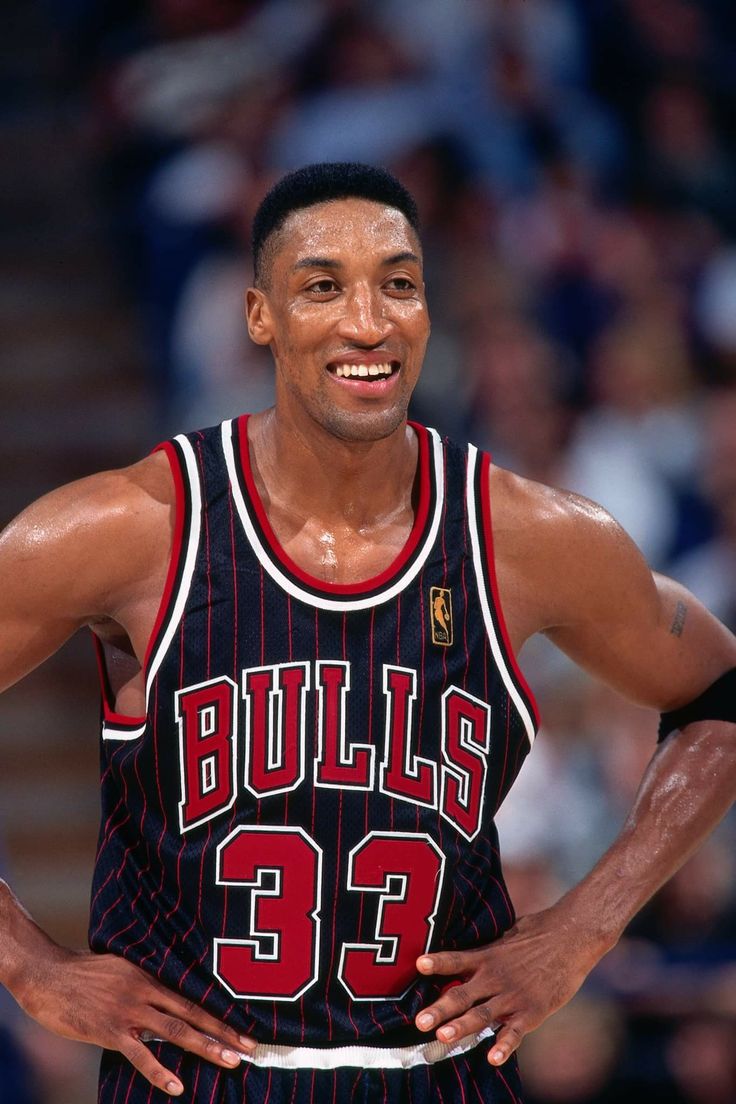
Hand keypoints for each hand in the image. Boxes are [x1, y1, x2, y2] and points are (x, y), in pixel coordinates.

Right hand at [15, 946, 255, 1095]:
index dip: (219, 1016)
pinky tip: (177, 1085)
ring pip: (176, 1031)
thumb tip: (160, 998)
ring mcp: (129, 1011)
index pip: (193, 999)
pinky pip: (140, 1054)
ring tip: (231, 1062)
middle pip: (193, 1014)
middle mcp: (146, 992)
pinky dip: (159, 1070)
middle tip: (251, 1048)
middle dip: (224, 1033)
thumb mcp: (120, 969)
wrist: (48, 973)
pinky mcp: (110, 1029)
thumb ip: (142, 985)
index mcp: (150, 977)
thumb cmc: (81, 972)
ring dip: (206, 1047)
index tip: (243, 1030)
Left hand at [415, 905, 606, 1065]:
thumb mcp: (506, 934)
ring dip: (461, 1027)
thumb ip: (486, 948)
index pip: (455, 960)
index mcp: (487, 956)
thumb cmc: (538, 933)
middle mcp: (495, 977)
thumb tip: (465, 951)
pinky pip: (515, 1032)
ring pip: (482, 1015)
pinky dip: (504, 1046)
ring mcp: (512, 995)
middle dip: (439, 1009)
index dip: (437, 962)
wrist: (572, 936)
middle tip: (419, 1021)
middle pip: (461, 994)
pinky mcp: (532, 1011)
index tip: (418, 964)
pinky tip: (493, 1059)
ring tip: (442, 1037)